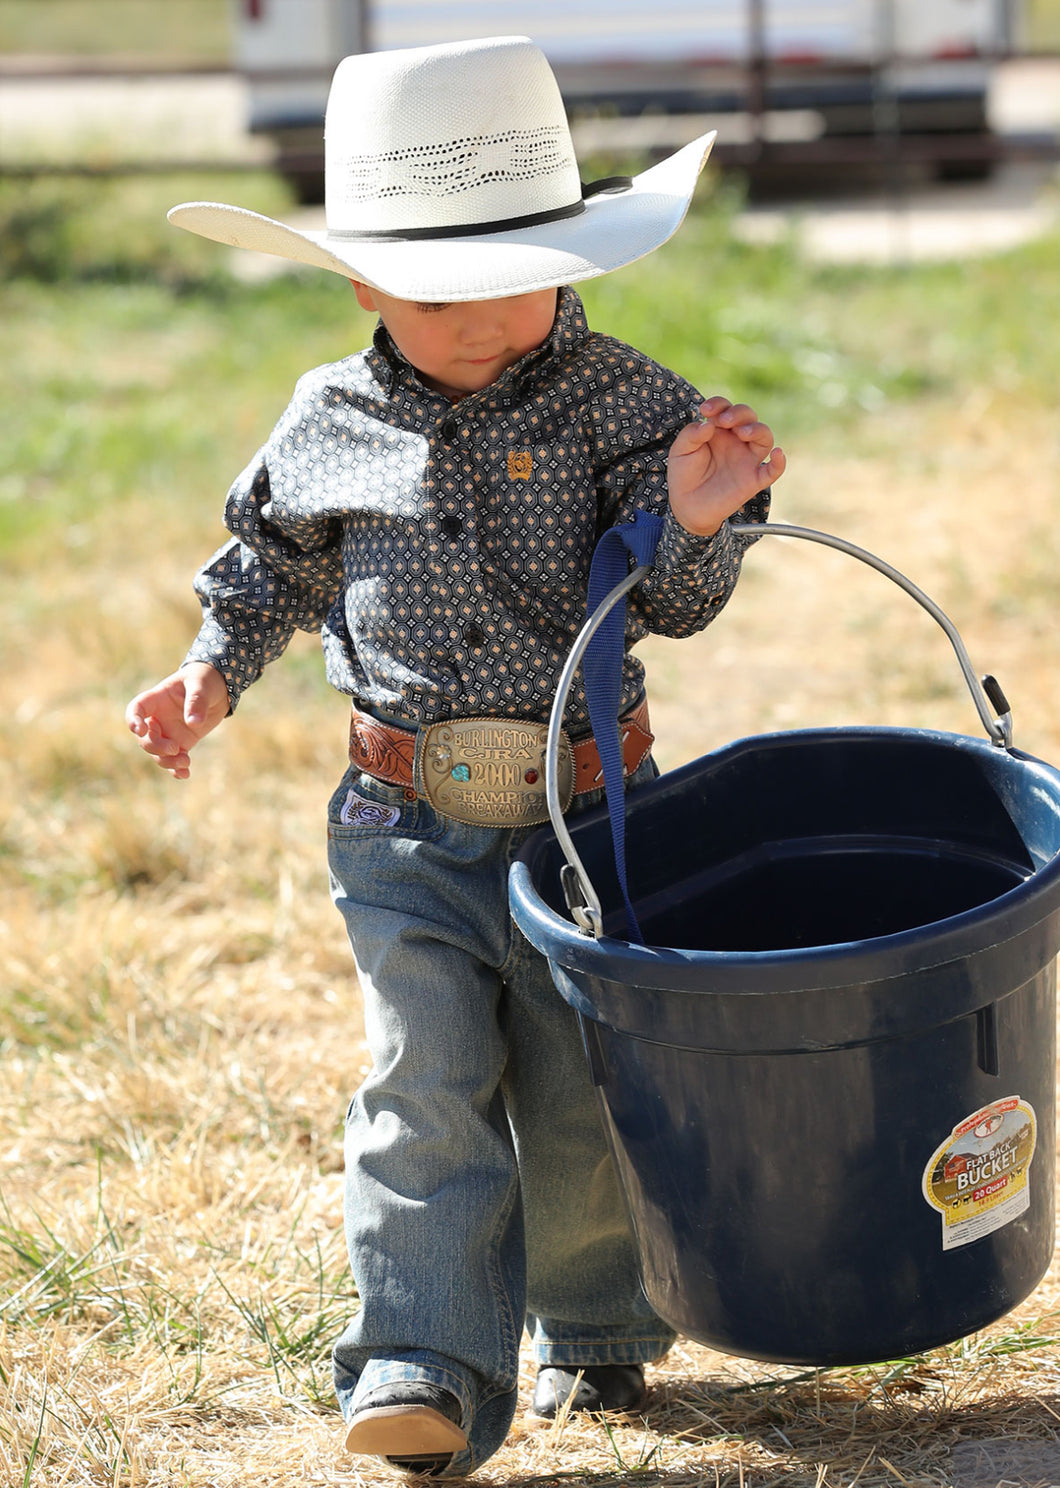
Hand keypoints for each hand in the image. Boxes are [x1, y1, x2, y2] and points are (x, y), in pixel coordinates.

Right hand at [125, 663, 229, 779]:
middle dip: (155, 747)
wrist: (219, 687)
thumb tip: (193, 723)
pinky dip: (177, 769)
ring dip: (167, 761)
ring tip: (185, 762)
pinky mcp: (182, 742)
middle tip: (173, 749)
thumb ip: (196, 702)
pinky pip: (174, 759)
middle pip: (145, 738)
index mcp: (157, 699)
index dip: (133, 721)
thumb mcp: (201, 685)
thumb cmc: (205, 679)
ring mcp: (169, 732)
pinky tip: (185, 775)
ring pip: (158, 753)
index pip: (136, 710)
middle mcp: (158, 718)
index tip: (139, 730)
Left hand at [667, 396, 785, 536]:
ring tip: (742, 432)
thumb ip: (691, 435)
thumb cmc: (684, 475)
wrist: (687, 506)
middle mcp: (736, 441)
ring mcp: (747, 459)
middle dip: (738, 413)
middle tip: (723, 421)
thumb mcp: (680, 451)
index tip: (705, 410)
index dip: (719, 404)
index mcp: (719, 430)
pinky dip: (779, 462)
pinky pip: (773, 471)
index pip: (726, 408)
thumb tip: (708, 424)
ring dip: (757, 430)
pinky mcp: (753, 480)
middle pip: (748, 417)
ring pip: (765, 437)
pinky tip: (777, 453)